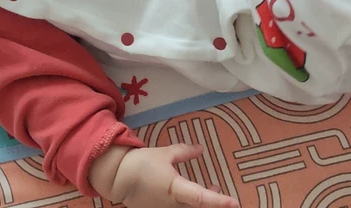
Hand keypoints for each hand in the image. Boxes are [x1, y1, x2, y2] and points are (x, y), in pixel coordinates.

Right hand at [93, 145, 239, 207]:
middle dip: (212, 202)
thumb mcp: (164, 154)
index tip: (234, 203)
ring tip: (210, 190)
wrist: (116, 177)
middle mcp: (172, 205)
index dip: (219, 201)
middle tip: (221, 193)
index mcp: (175, 190)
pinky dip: (186, 202)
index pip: (202, 198)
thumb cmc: (141, 164)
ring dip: (200, 201)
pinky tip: (186, 193)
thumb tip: (200, 149)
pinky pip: (176, 207)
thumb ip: (183, 152)